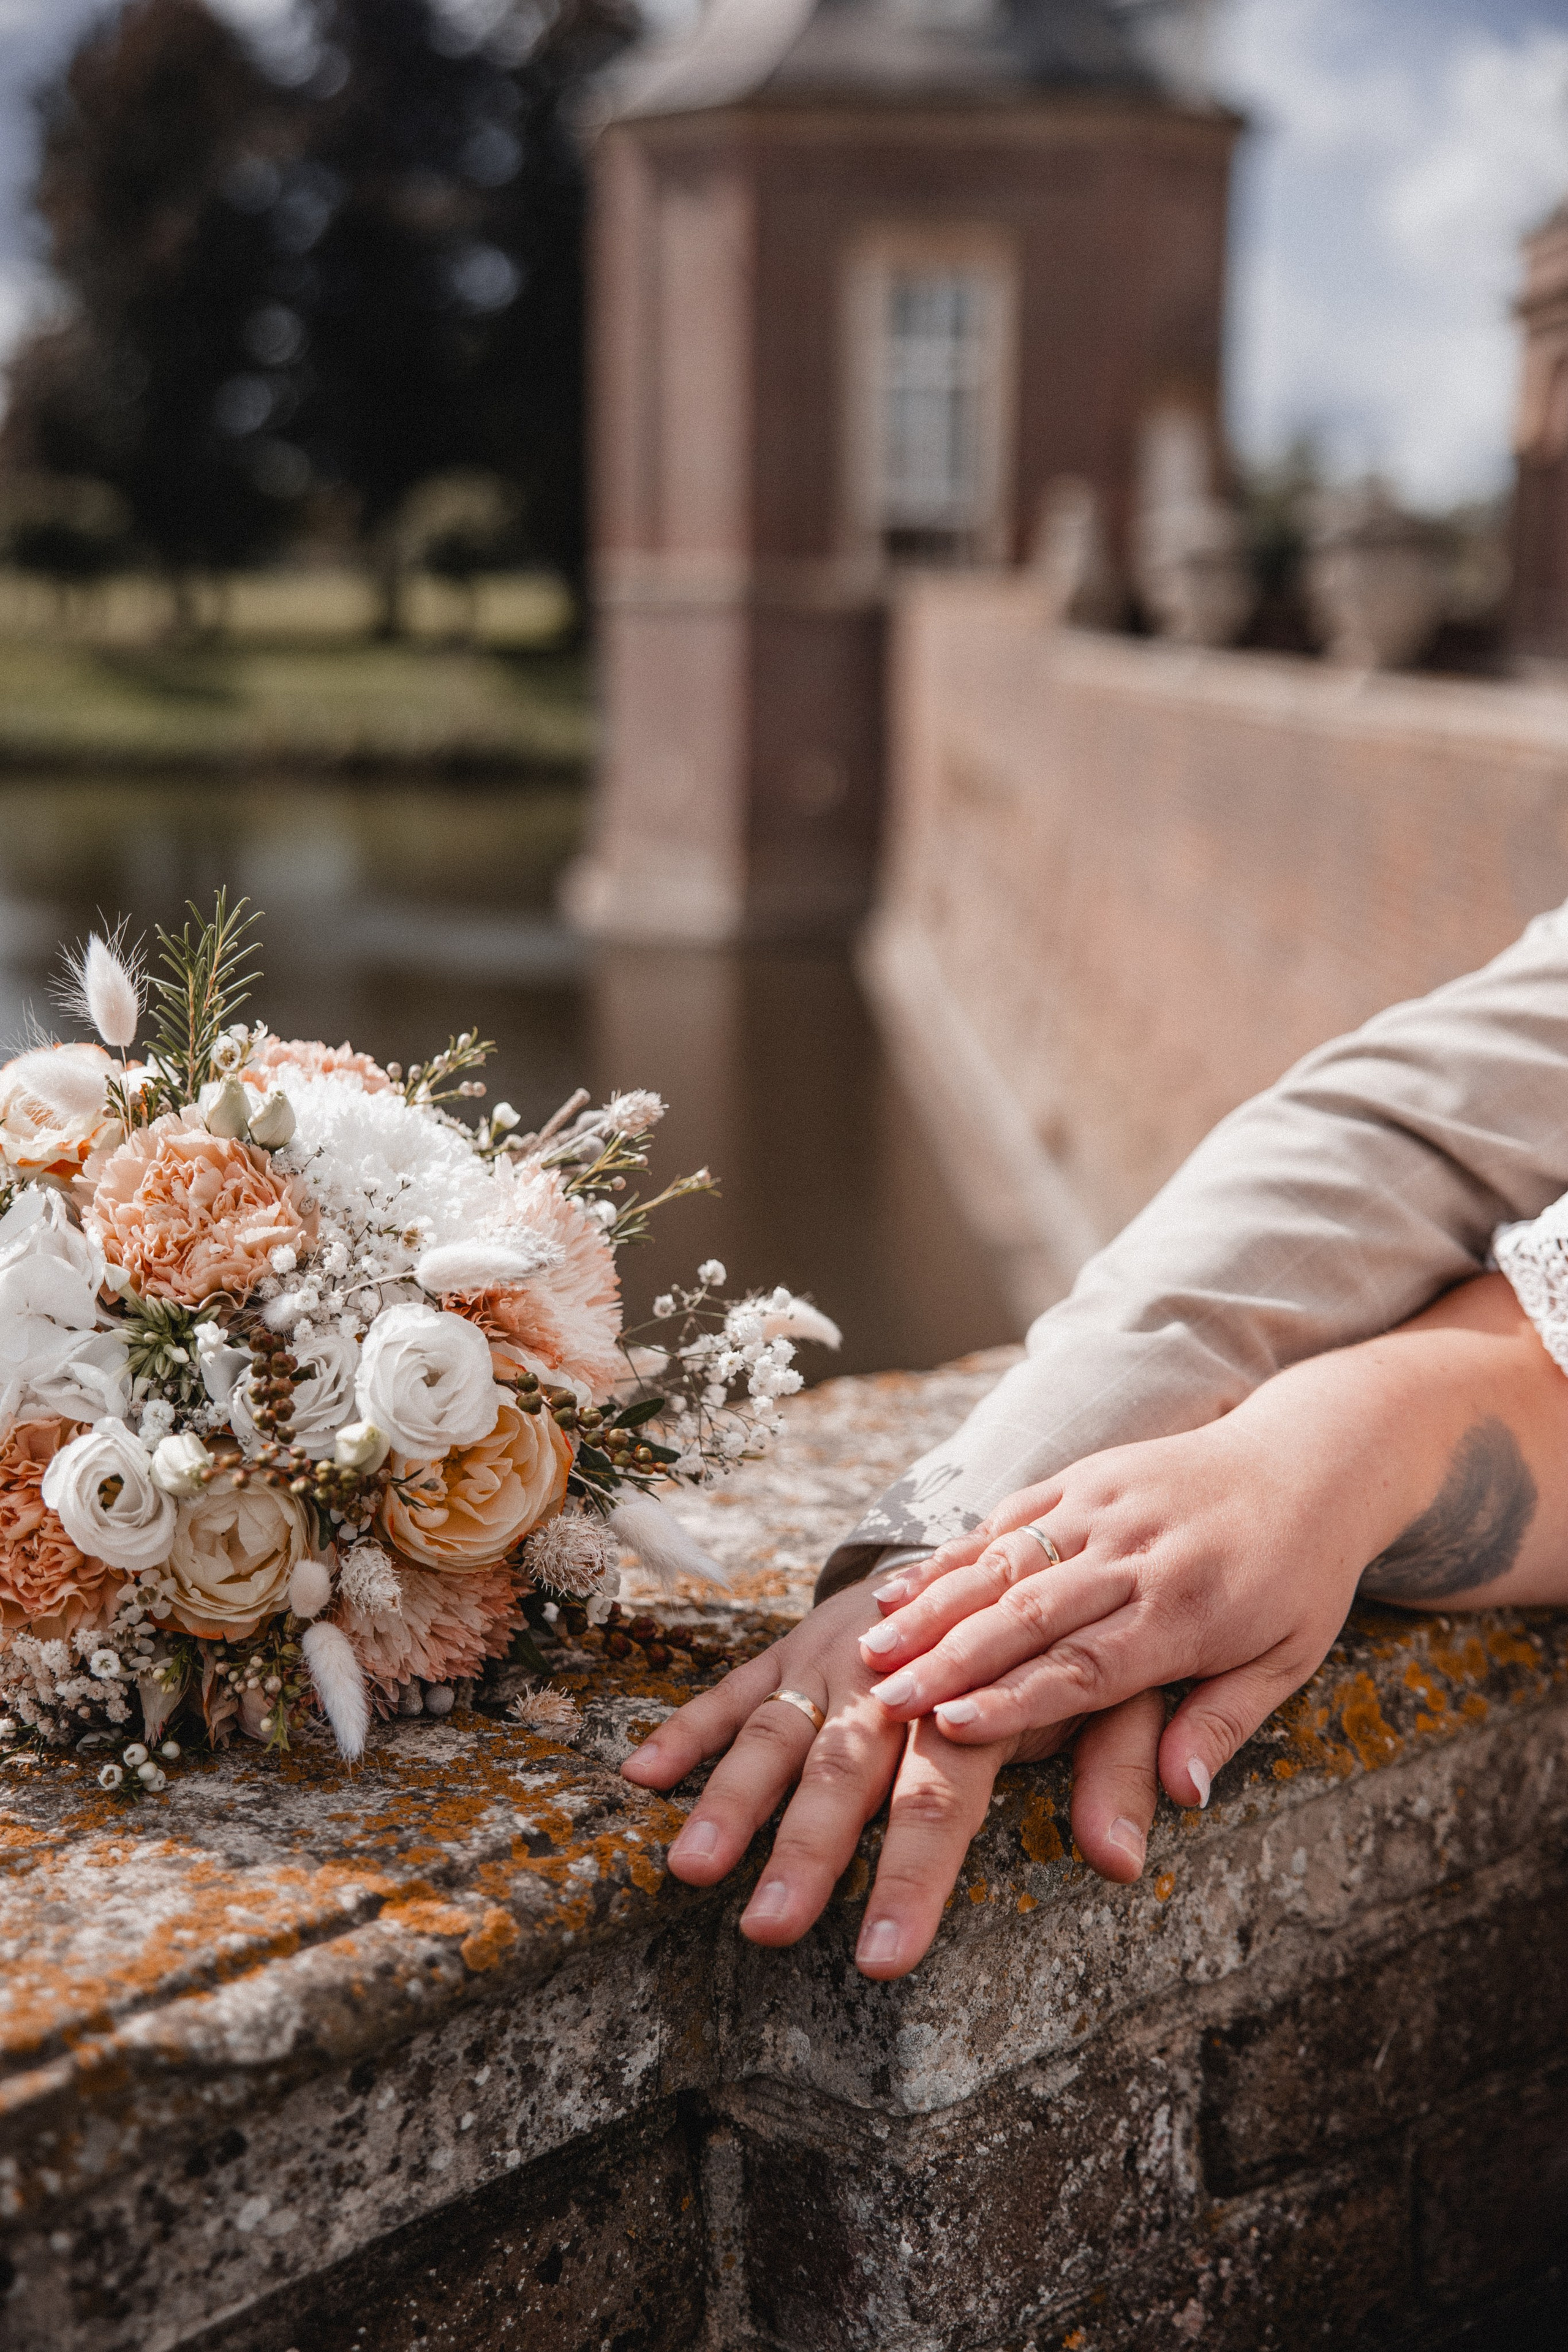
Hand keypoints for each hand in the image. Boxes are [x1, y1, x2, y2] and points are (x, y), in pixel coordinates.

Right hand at [622, 1580, 1168, 1978]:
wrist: (1027, 1523)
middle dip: (806, 1851)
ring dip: (734, 1797)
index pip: (943, 1794)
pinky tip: (640, 1773)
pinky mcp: (802, 1638)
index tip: (882, 1958)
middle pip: (848, 1768)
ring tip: (691, 1866)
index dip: (914, 1874)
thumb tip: (1126, 1863)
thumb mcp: (1130, 1685)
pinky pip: (739, 1683)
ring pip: (782, 1725)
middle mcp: (901, 1669)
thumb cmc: (1078, 1631)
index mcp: (981, 1688)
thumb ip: (1118, 1767)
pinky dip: (690, 1725)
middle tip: (769, 1928)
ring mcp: (841, 1649)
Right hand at [858, 1276, 1567, 1799]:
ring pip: (1005, 1561)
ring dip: (933, 1606)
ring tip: (871, 1649)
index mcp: (1189, 1610)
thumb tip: (1180, 1795)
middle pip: (1031, 1613)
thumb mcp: (1288, 1659)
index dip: (1017, 1699)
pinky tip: (896, 1586)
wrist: (1310, 1458)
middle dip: (951, 1658)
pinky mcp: (1083, 1475)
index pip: (1089, 1663)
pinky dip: (949, 1554)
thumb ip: (1223, 1722)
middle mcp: (1137, 1553)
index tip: (952, 1728)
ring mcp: (1104, 1506)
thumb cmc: (1298, 1576)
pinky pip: (1006, 1518)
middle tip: (885, 1700)